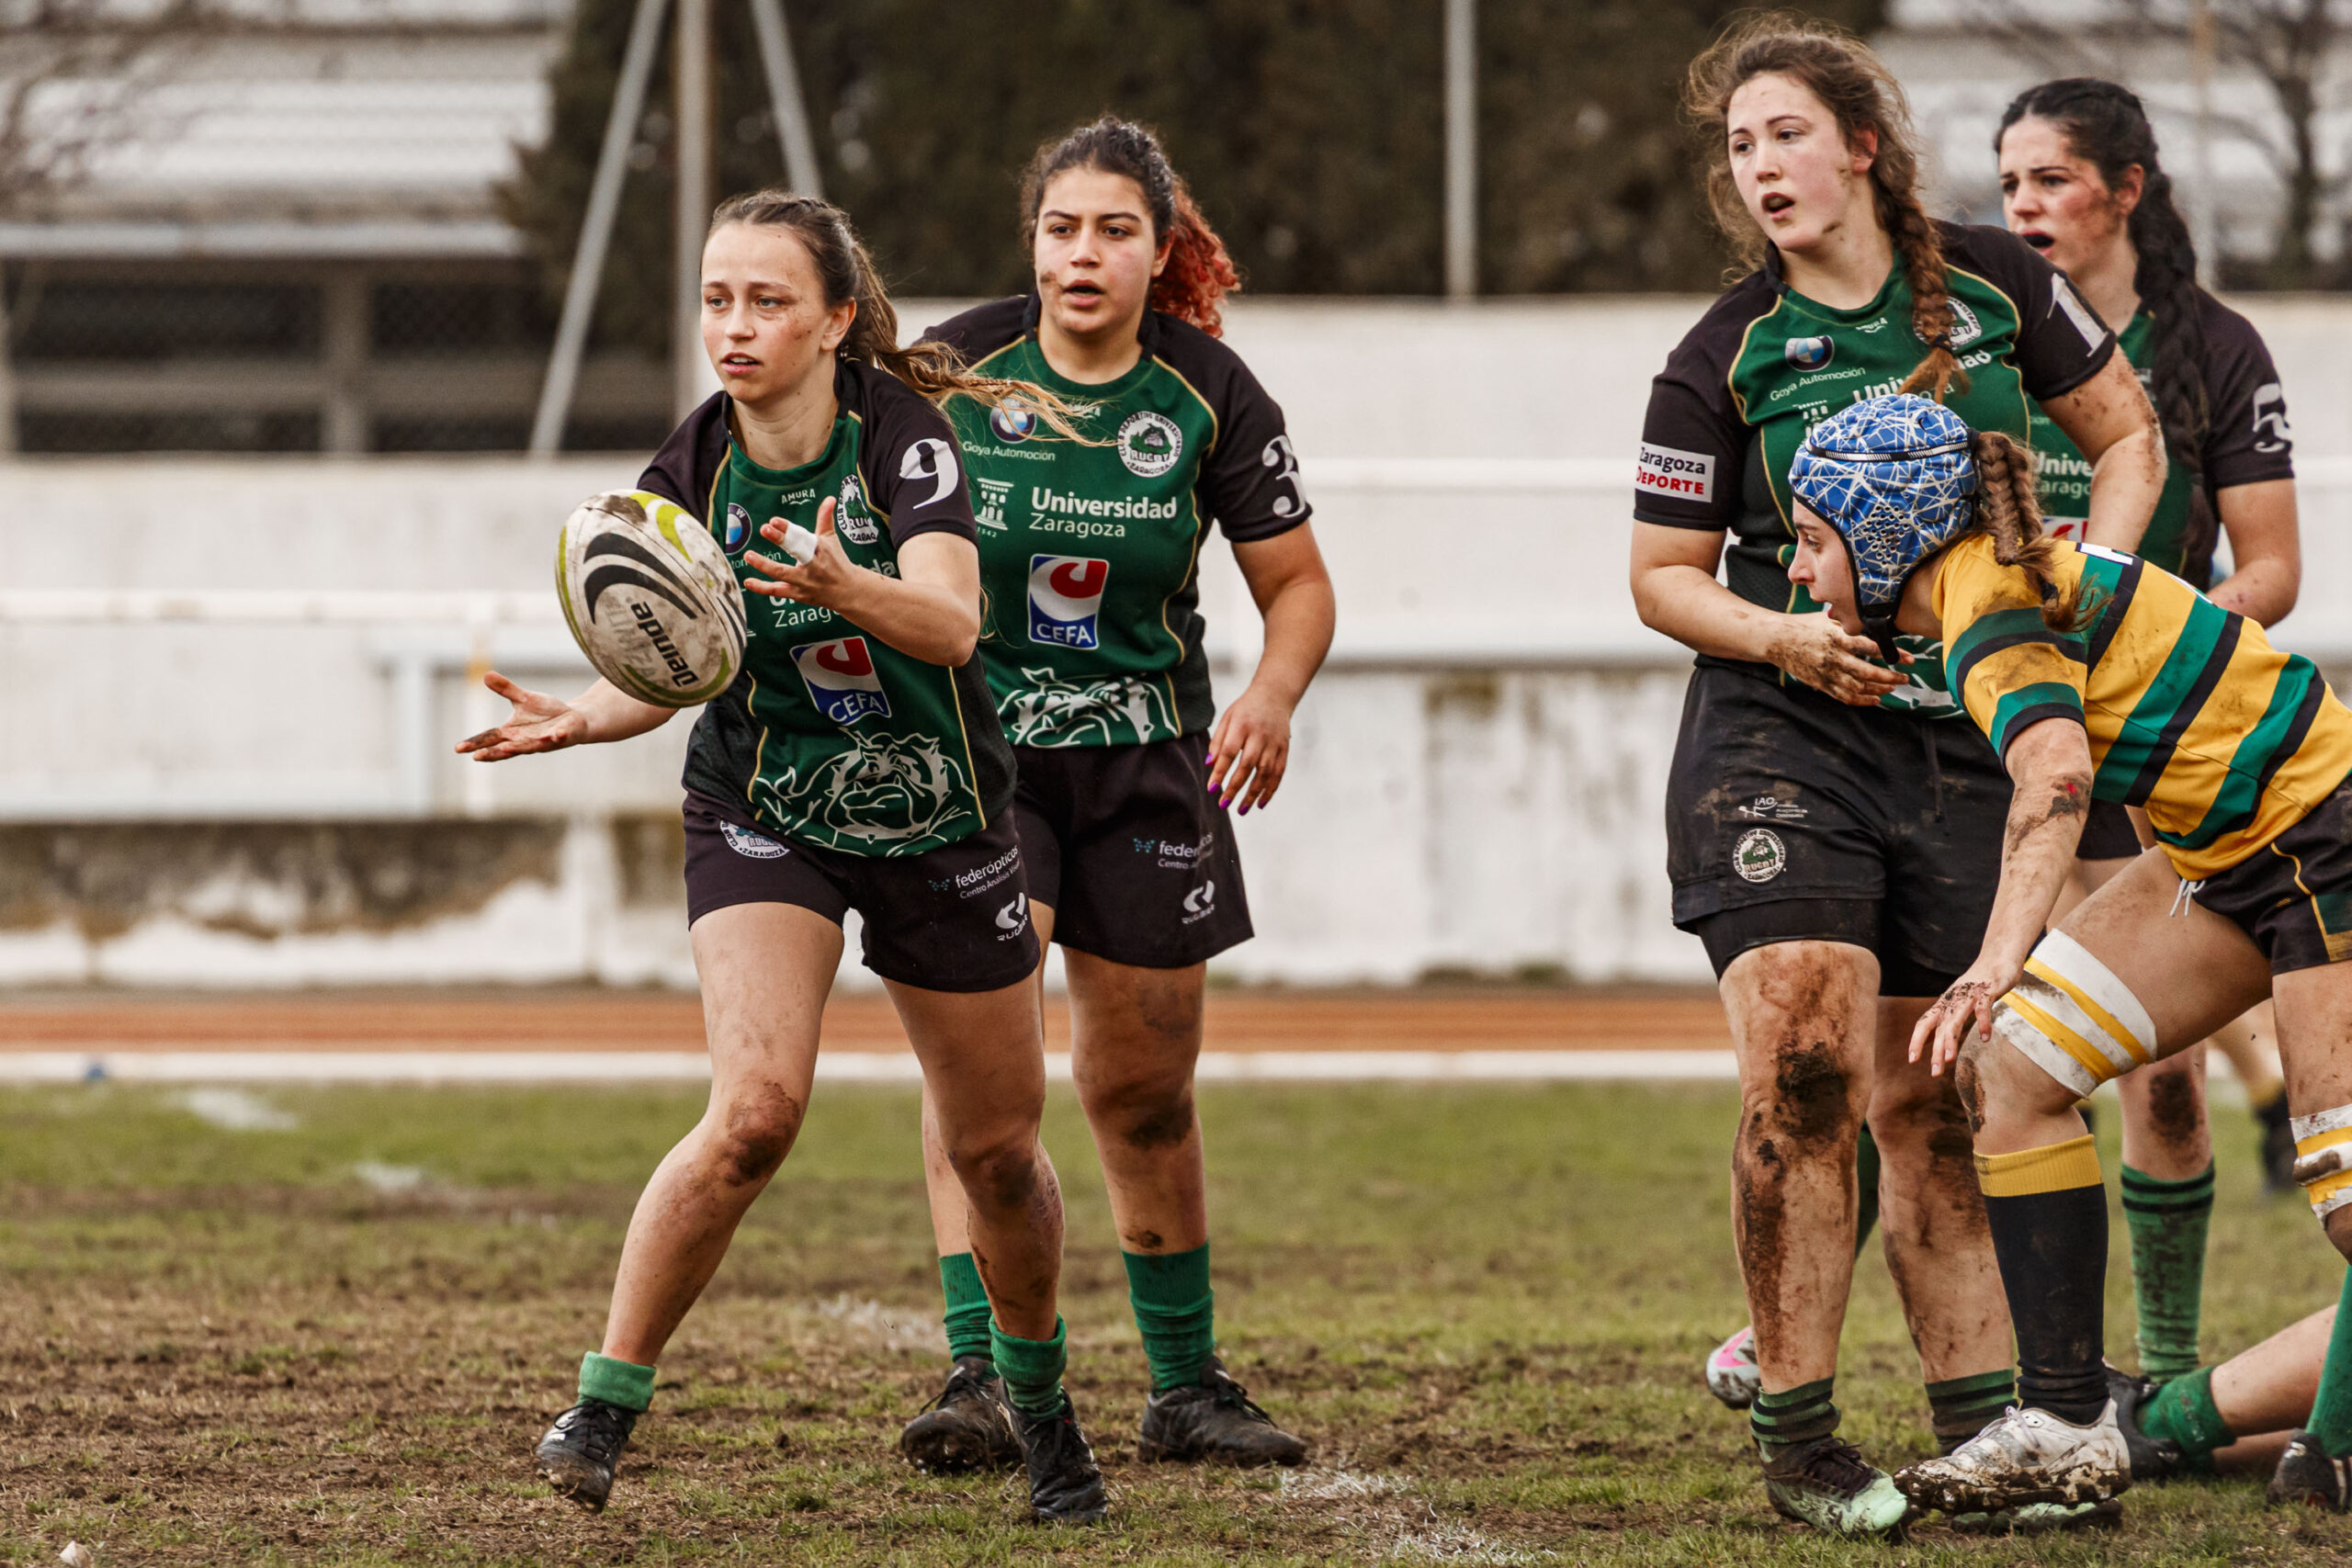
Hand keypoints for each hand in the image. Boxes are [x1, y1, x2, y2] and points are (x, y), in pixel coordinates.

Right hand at [455, 671, 588, 761]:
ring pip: (530, 746)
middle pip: (506, 748)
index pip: (490, 738)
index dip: (475, 743)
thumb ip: (505, 689)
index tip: (458, 748)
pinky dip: (556, 737)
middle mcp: (525, 741)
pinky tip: (556, 735)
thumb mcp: (524, 699)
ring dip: (519, 748)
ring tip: (506, 749)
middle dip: (493, 753)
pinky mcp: (562, 737)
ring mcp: (543, 741)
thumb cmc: (546, 713)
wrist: (573, 720)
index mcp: (513, 733)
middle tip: (477, 757)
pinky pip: (559, 737)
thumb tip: (485, 675)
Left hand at [743, 497, 865, 612]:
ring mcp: (805, 582)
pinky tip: (748, 581)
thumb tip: (829, 498)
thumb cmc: (837, 561)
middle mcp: (813, 566)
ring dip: (764, 565)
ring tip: (748, 555)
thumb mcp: (832, 539)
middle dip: (781, 540)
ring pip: (783, 574)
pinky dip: (762, 588)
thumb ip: (825, 518)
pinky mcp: (798, 595)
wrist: (849, 592)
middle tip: (764, 528)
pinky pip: (778, 592)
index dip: (788, 528)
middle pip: (796, 553)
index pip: (803, 537)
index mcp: (821, 550)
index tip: (774, 520)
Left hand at [1206, 684, 1294, 813]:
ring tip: (1241, 809)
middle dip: (1235, 787)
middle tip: (1223, 804)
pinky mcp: (1284, 749)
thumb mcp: (1227, 718)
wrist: (1275, 695)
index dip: (1220, 771)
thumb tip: (1210, 764)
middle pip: (1247, 764)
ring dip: (1253, 793)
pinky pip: (1279, 773)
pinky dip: (1270, 789)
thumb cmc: (1246, 709)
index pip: (1229, 752)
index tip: (1212, 788)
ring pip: (1265, 772)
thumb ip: (1218, 741)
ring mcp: (1274, 743)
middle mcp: (1259, 735)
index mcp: (1242, 725)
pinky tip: (1260, 802)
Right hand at [1765, 611, 1907, 705]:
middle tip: (1904, 677)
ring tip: (1892, 687)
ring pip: (1858, 687)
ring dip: (1878, 690)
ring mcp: (1826, 673)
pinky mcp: (1821, 683)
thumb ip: (1849, 622)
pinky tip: (1875, 699)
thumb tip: (1874, 620)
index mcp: (1838, 637)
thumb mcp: (1827, 618)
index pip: (1871, 647)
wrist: (1777, 640)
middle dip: (1890, 677)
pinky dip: (1862, 700)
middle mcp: (1834, 657)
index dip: (1892, 654)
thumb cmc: (1804, 625)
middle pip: (1868, 672)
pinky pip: (1844, 696)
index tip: (1910, 658)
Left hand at [1908, 956, 2022, 1076]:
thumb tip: (1931, 1041)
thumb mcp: (1960, 1004)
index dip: (1917, 1040)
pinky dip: (1983, 1022)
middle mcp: (1954, 998)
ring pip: (1956, 1017)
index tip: (1912, 1060)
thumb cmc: (1979, 983)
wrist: (1999, 956)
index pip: (1925, 1022)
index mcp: (1946, 1003)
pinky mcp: (1988, 989)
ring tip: (1949, 1059)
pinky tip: (1985, 1038)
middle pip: (1940, 1026)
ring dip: (1951, 1039)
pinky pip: (1984, 1006)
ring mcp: (1970, 993)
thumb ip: (1948, 1021)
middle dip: (1935, 1050)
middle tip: (1934, 1072)